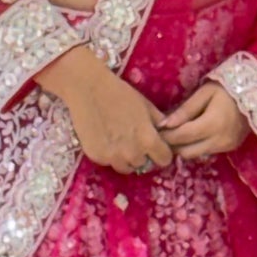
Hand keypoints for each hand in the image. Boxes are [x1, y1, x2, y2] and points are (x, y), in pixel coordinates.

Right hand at [37, 46, 173, 174]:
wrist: (89, 89)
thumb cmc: (120, 94)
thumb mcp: (146, 106)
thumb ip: (159, 123)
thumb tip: (167, 132)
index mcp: (148, 140)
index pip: (164, 160)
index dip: (162, 152)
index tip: (156, 146)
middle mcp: (132, 154)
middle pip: (144, 165)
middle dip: (142, 155)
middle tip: (134, 140)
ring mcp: (112, 157)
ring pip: (125, 167)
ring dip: (126, 158)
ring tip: (120, 141)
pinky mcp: (96, 157)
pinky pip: (108, 162)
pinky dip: (109, 154)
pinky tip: (105, 138)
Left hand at [159, 84, 248, 160]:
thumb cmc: (227, 88)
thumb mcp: (204, 93)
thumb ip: (185, 110)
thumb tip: (164, 124)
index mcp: (212, 124)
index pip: (181, 136)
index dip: (166, 136)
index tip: (155, 131)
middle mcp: (219, 141)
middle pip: (186, 152)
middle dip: (173, 145)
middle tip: (164, 134)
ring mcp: (226, 147)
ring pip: (196, 154)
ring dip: (185, 147)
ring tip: (178, 133)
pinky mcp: (231, 148)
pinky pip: (207, 151)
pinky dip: (197, 145)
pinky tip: (194, 134)